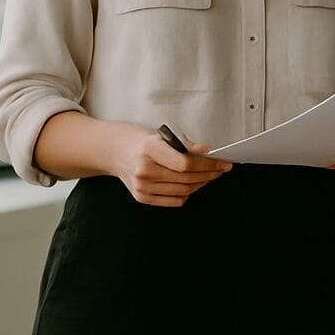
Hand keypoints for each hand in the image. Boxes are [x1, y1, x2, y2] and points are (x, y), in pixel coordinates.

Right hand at [104, 123, 231, 207]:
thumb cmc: (139, 140)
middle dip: (209, 174)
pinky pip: (174, 200)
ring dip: (202, 183)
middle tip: (222, 169)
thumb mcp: (160, 135)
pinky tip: (195, 184)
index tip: (223, 162)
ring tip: (211, 175)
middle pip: (186, 178)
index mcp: (149, 150)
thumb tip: (206, 151)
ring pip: (183, 190)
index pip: (186, 163)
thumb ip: (184, 145)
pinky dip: (188, 193)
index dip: (208, 164)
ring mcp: (142, 187)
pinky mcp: (142, 197)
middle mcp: (144, 170)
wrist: (112, 151)